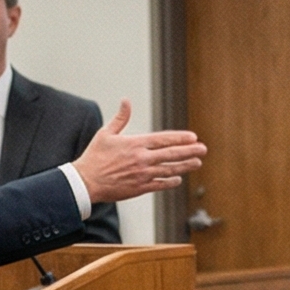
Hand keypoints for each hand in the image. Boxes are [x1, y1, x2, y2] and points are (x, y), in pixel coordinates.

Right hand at [72, 102, 205, 203]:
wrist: (86, 182)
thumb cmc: (94, 157)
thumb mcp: (105, 134)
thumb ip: (120, 118)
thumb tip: (126, 101)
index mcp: (135, 144)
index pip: (163, 139)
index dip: (180, 138)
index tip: (193, 137)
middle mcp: (142, 159)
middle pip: (171, 154)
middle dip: (189, 151)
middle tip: (203, 149)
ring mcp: (142, 175)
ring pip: (169, 170)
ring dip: (185, 166)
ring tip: (197, 163)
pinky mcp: (139, 188)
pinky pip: (160, 185)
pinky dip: (170, 181)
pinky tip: (178, 179)